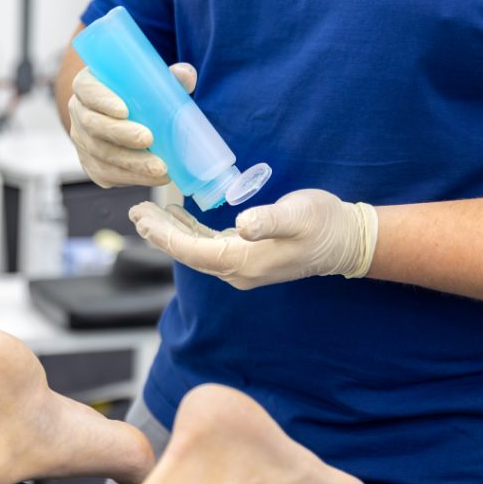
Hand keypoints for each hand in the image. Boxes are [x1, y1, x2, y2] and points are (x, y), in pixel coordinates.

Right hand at [68, 63, 196, 187]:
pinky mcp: (92, 165)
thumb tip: (185, 75)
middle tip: (148, 139)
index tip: (124, 110)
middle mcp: (79, 114)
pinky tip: (155, 177)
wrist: (123, 118)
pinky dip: (133, 177)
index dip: (103, 101)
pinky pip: (108, 174)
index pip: (88, 91)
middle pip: (94, 126)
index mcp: (87, 86)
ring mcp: (82, 142)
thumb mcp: (149, 80)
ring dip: (132, 163)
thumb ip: (168, 76)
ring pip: (102, 155)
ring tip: (160, 167)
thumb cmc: (136, 94)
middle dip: (122, 135)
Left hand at [129, 189, 378, 289]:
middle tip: (135, 212)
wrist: (347, 240)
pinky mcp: (247, 258)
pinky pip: (209, 248)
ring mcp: (242, 267)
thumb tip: (242, 227)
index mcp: (244, 262)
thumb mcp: (298, 214)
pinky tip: (179, 217)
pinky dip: (190, 233)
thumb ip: (269, 220)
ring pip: (196, 251)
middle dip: (159, 234)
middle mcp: (238, 271)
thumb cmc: (324, 222)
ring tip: (147, 214)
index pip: (192, 252)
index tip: (142, 218)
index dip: (164, 236)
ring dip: (171, 233)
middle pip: (188, 253)